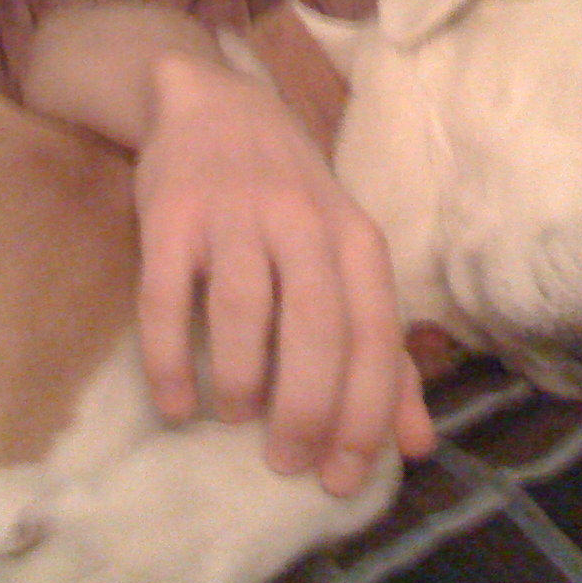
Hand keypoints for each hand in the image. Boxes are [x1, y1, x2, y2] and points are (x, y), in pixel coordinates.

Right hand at [135, 51, 435, 495]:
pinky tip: (174, 403)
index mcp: (355, 238)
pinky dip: (170, 361)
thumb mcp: (349, 258)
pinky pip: (166, 300)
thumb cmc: (292, 198)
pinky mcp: (171, 216)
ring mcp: (232, 216)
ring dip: (242, 383)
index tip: (342, 477)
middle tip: (287, 462)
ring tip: (236, 417)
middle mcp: (301, 222)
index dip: (364, 414)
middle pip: (316, 329)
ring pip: (243, 313)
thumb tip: (415, 444)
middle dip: (306, 410)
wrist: (213, 105)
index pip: (374, 335)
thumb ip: (384, 350)